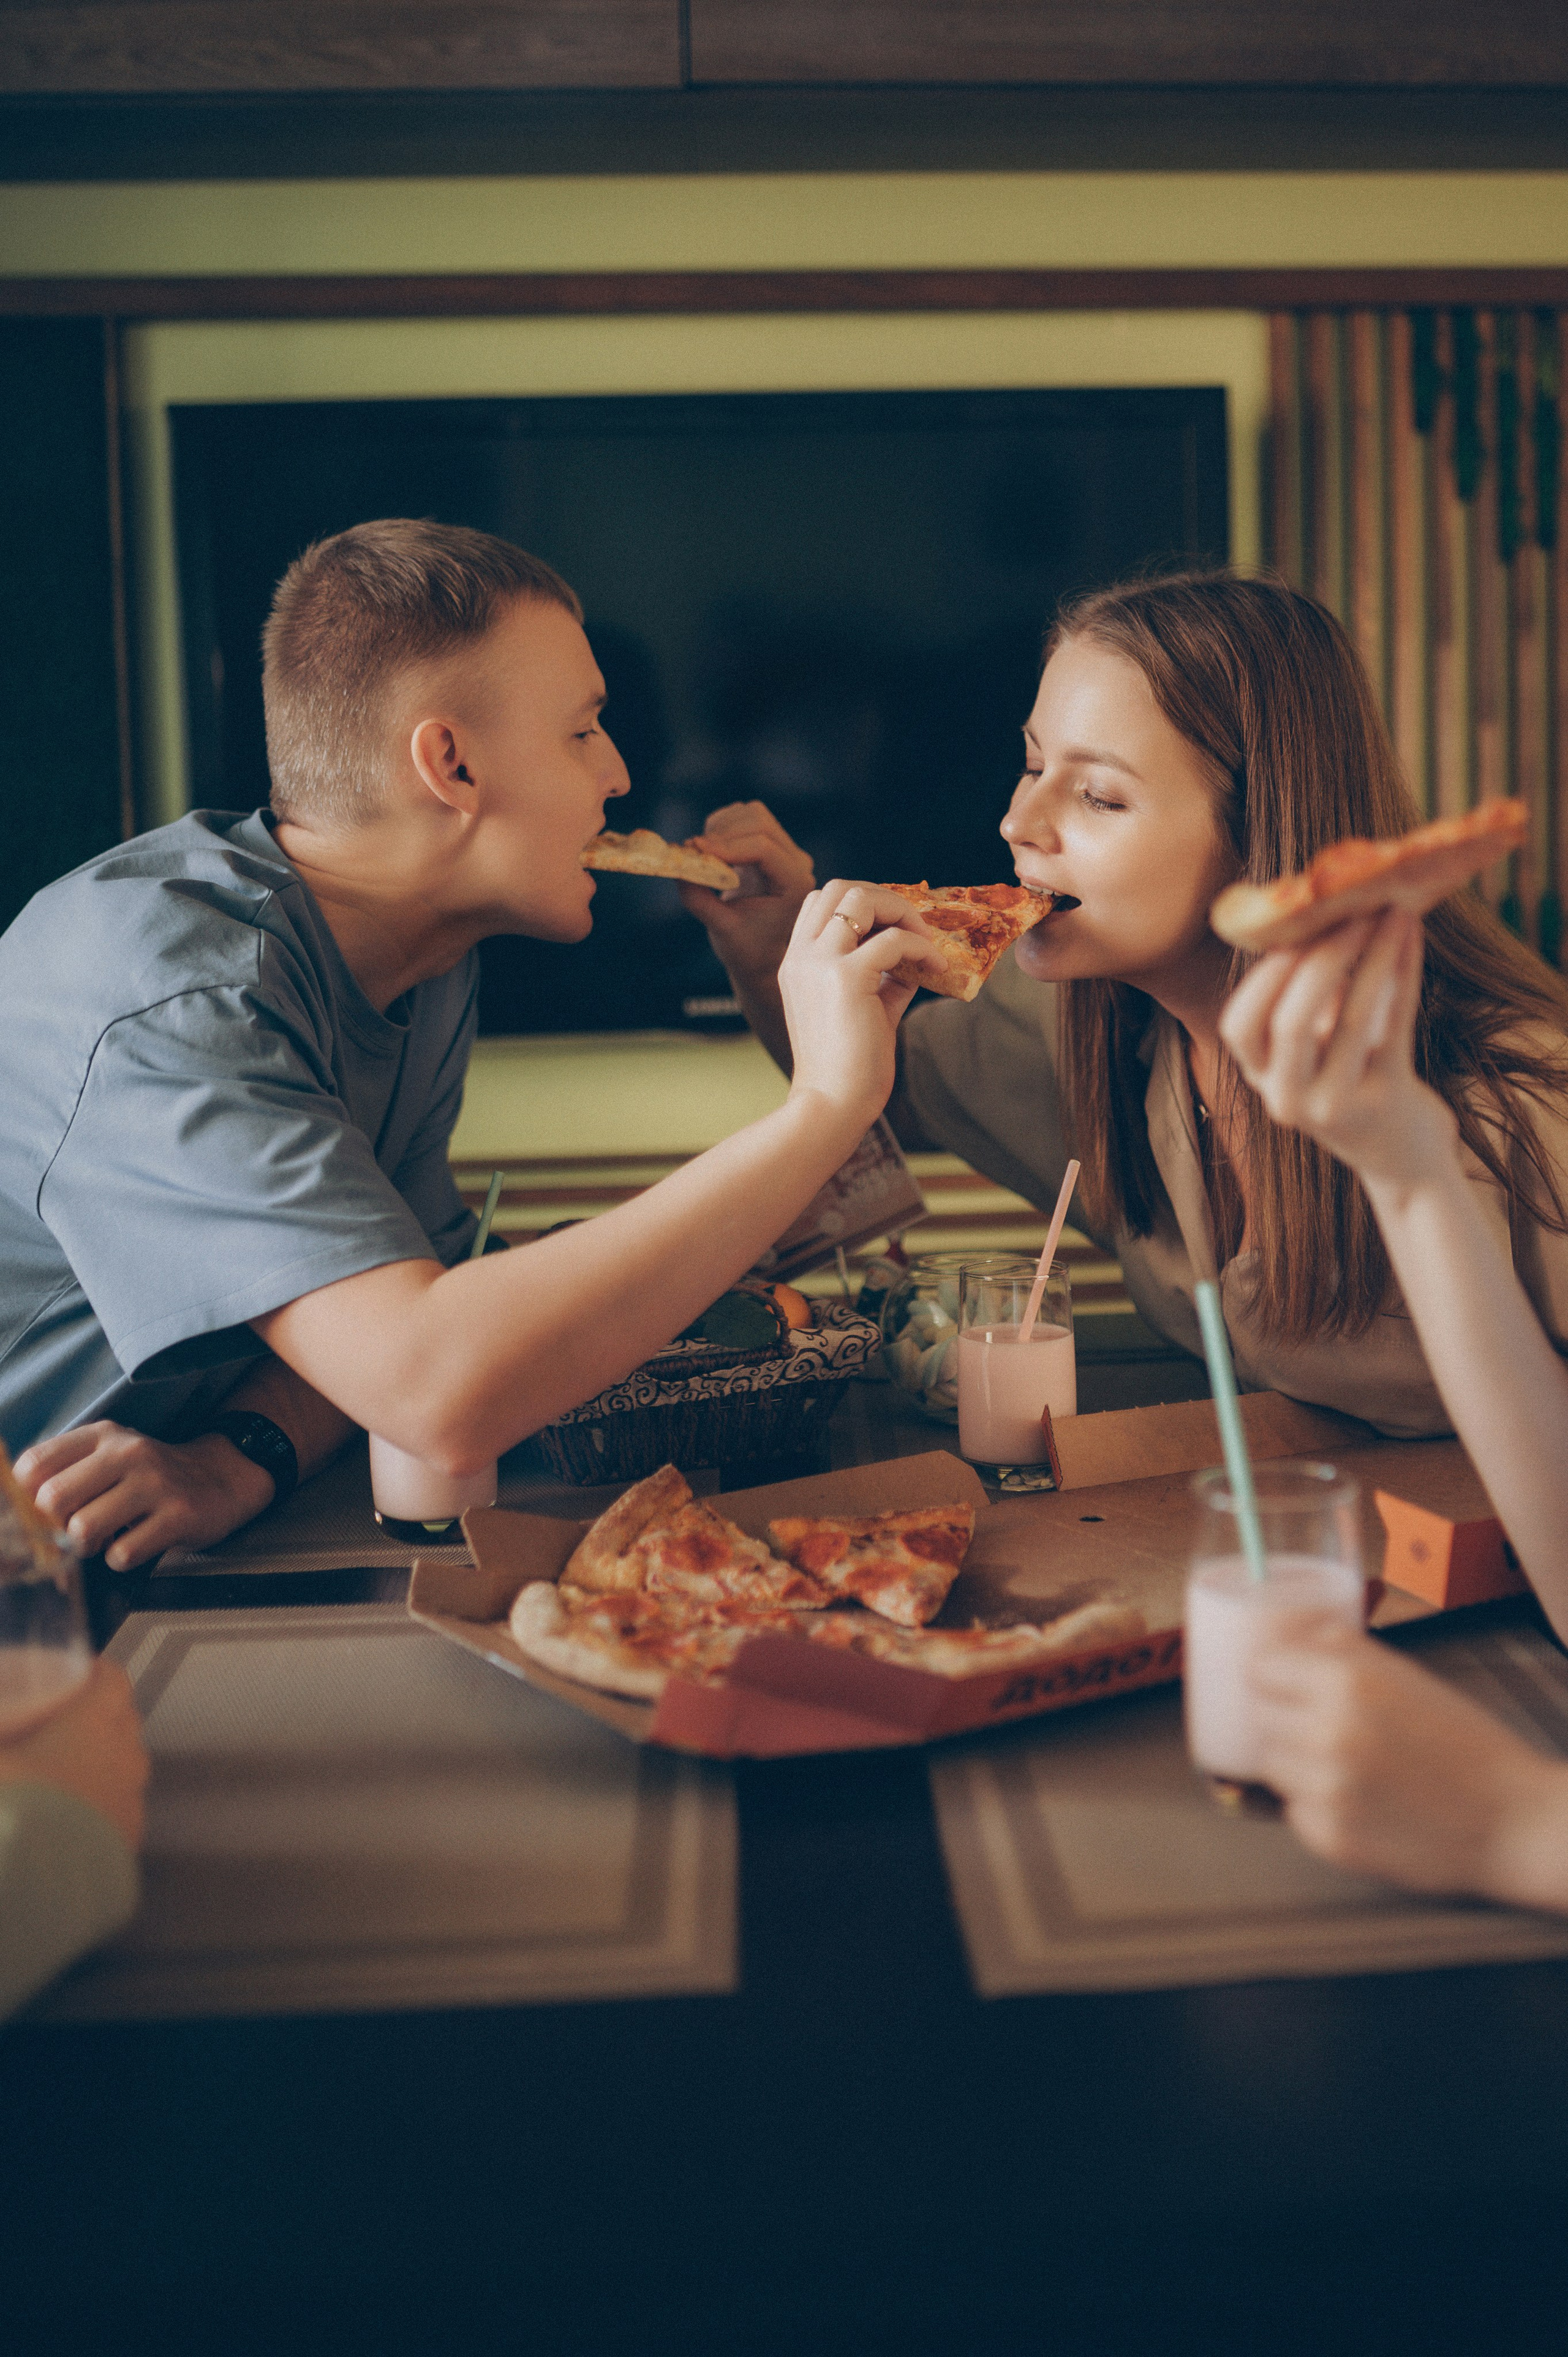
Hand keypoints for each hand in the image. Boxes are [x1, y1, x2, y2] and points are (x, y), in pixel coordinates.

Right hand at [0, 1659, 148, 1849]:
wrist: (37, 1878)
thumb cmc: (15, 1802)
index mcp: (93, 1724)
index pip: (113, 1682)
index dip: (100, 1673)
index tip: (84, 1671)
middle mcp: (123, 1756)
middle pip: (126, 1722)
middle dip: (106, 1714)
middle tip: (72, 1720)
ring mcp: (130, 1800)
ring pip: (129, 1768)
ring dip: (108, 1761)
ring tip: (74, 1769)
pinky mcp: (129, 1840)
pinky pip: (123, 1810)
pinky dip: (106, 1805)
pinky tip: (79, 1816)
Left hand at [15, 1422, 277, 1571]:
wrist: (222, 1477)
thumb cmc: (151, 1476)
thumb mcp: (109, 1456)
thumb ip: (66, 1471)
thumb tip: (17, 1510)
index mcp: (102, 1436)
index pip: (34, 1465)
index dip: (26, 1499)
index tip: (43, 1514)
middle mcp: (127, 1453)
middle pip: (53, 1498)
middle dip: (55, 1527)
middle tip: (74, 1532)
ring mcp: (154, 1484)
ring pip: (84, 1529)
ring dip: (86, 1547)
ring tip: (104, 1541)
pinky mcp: (178, 1516)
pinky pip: (123, 1554)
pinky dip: (120, 1559)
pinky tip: (135, 1545)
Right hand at [679, 801, 816, 986]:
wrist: (759, 952)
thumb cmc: (745, 947)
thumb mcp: (720, 929)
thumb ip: (698, 899)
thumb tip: (678, 866)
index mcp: (795, 885)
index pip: (763, 849)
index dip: (726, 846)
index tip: (695, 850)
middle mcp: (797, 862)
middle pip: (759, 822)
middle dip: (722, 833)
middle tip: (691, 849)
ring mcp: (786, 850)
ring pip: (753, 814)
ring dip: (721, 827)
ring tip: (700, 853)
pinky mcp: (770, 843)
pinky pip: (745, 817)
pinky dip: (721, 826)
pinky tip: (711, 850)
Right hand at [778, 882, 943, 1123]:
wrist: (832, 1104)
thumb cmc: (847, 1068)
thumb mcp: (864, 1010)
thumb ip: (883, 980)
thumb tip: (915, 959)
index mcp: (796, 963)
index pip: (821, 904)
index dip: (863, 905)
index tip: (894, 930)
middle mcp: (801, 956)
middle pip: (839, 888)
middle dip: (884, 897)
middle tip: (914, 927)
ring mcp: (819, 963)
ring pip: (860, 898)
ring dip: (901, 912)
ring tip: (926, 941)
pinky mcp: (845, 977)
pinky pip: (894, 940)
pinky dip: (921, 948)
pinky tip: (936, 968)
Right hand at [1219, 907, 1456, 1194]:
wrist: (1400, 1154)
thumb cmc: (1350, 1083)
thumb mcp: (1308, 1054)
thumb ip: (1296, 1002)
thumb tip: (1309, 914)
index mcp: (1262, 1080)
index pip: (1239, 1025)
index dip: (1263, 974)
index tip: (1294, 928)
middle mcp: (1289, 1099)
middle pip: (1292, 1021)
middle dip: (1321, 957)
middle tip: (1350, 909)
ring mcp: (1338, 1105)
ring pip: (1352, 1019)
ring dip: (1372, 955)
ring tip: (1388, 912)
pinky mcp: (1388, 1100)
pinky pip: (1397, 1024)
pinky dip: (1404, 973)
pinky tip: (1410, 937)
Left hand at [1250, 1621, 1565, 1903]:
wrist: (1511, 1821)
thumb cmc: (1464, 1744)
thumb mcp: (1408, 1677)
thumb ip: (1344, 1651)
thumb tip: (1293, 1631)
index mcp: (1349, 1682)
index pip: (1261, 1667)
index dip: (1272, 1674)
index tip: (1280, 1681)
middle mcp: (1330, 1734)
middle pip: (1260, 1716)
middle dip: (1283, 1717)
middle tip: (1316, 1724)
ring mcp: (1328, 1791)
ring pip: (1272, 1766)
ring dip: (1296, 1763)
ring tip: (1345, 1765)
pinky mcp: (1332, 1839)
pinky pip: (1294, 1812)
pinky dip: (1315, 1806)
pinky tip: (1358, 1801)